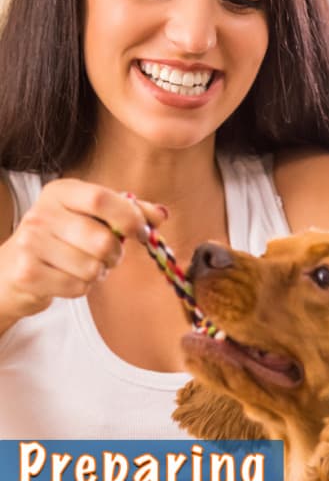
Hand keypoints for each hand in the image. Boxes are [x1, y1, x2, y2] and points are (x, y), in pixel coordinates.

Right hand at [0, 178, 167, 332]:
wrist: (10, 269)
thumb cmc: (60, 240)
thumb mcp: (90, 217)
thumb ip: (127, 212)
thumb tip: (161, 215)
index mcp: (60, 192)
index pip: (101, 198)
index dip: (129, 217)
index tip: (141, 232)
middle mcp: (42, 213)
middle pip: (102, 240)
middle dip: (115, 255)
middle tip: (107, 257)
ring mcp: (31, 243)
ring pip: (92, 267)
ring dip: (97, 273)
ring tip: (82, 266)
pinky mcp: (28, 273)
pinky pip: (77, 287)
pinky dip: (81, 288)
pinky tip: (66, 278)